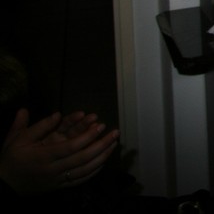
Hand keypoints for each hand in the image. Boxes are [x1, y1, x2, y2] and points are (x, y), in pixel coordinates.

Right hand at [0, 109, 118, 194]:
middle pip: (82, 158)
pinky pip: (80, 180)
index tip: (99, 125)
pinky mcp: (60, 186)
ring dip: (102, 157)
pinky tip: (104, 161)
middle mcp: (53, 169)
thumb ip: (36, 126)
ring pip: (84, 170)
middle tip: (115, 132)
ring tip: (114, 144)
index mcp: (43, 156)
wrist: (5, 185)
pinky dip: (94, 171)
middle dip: (101, 145)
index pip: (70, 147)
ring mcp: (58, 179)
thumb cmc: (12, 159)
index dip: (86, 136)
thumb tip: (56, 113)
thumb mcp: (16, 140)